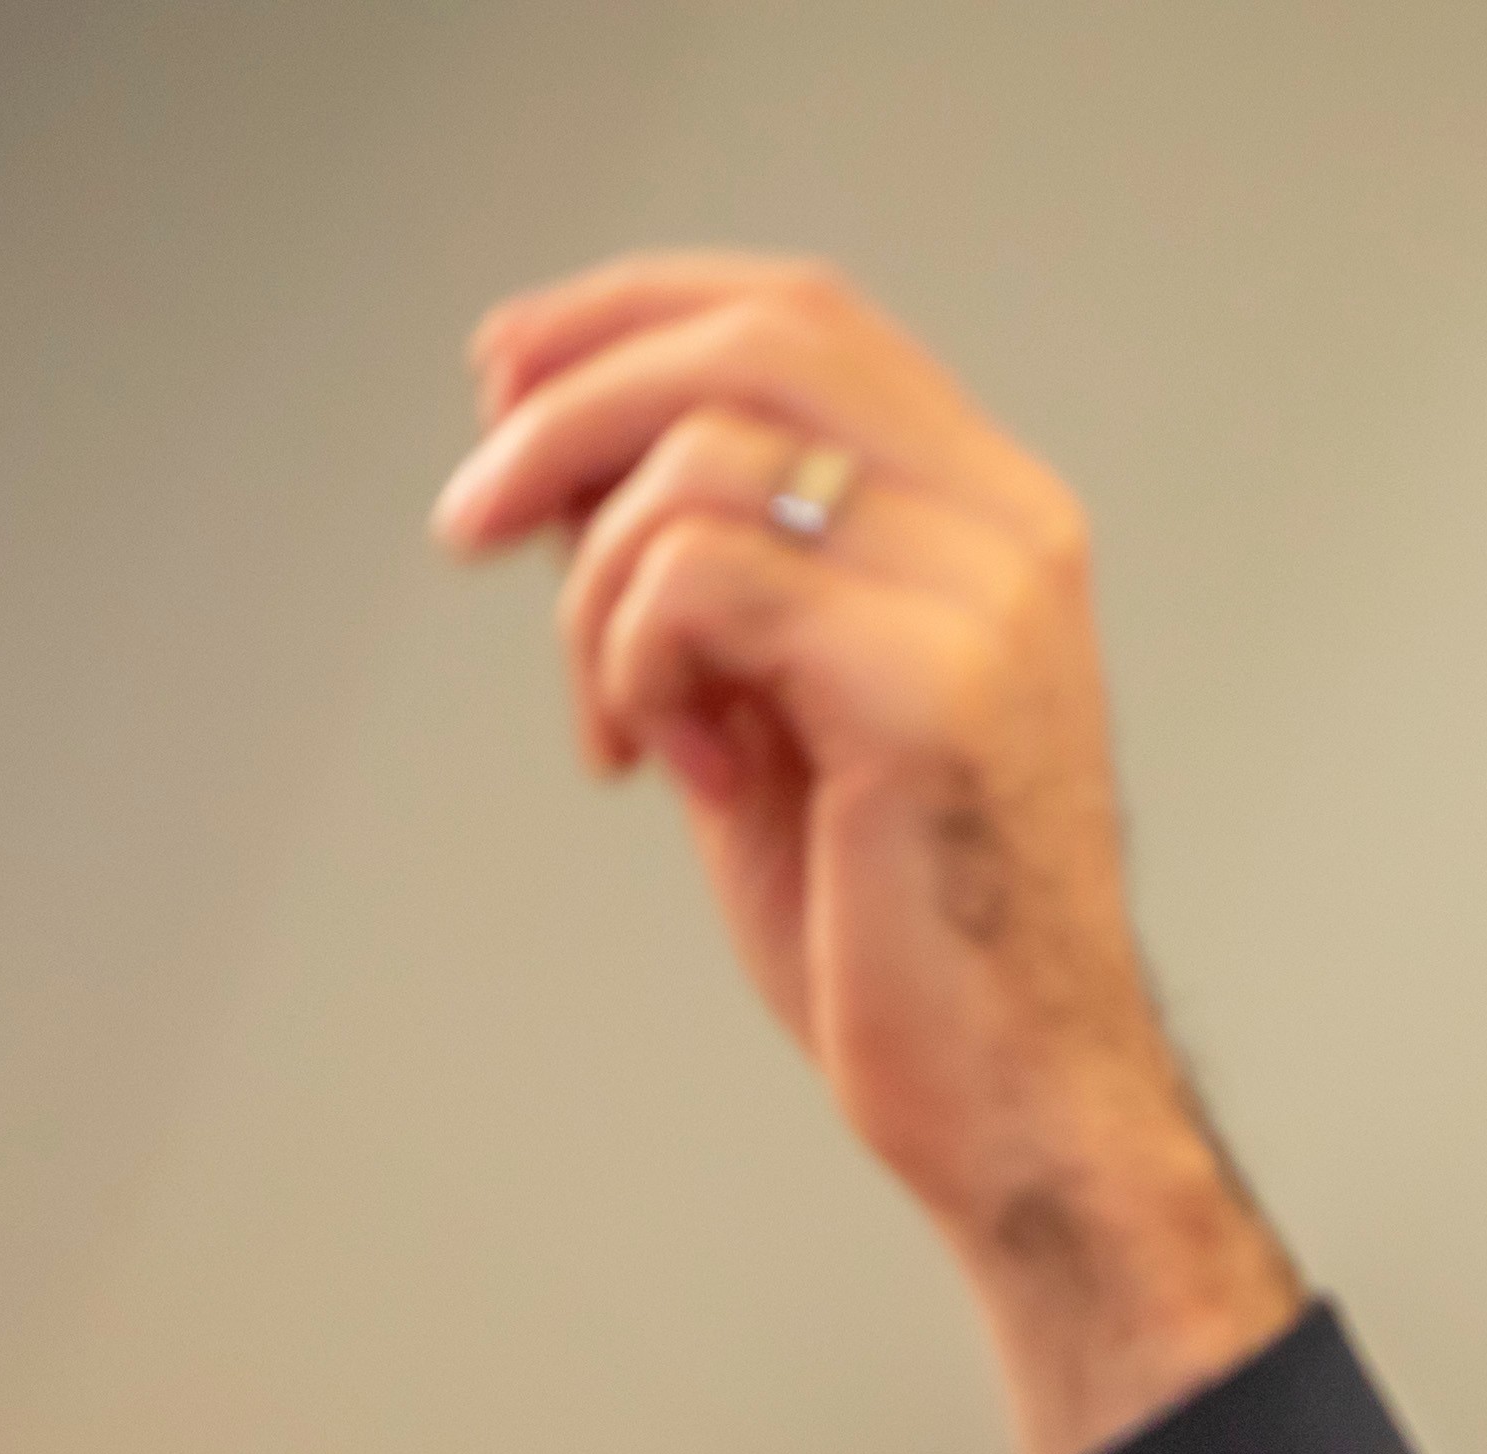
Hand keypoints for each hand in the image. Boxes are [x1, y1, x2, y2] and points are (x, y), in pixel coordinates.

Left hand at [434, 252, 1301, 1453]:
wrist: (1016, 1109)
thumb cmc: (900, 938)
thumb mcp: (776, 712)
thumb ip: (704, 581)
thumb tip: (550, 461)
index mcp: (990, 515)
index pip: (802, 315)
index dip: (630, 311)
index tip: (503, 371)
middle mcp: (1006, 527)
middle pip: (752, 339)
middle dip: (571, 405)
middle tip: (469, 518)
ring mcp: (980, 595)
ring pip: (699, 464)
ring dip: (593, 599)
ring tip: (620, 731)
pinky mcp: (925, 684)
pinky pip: (696, 580)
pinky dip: (631, 665)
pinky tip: (671, 769)